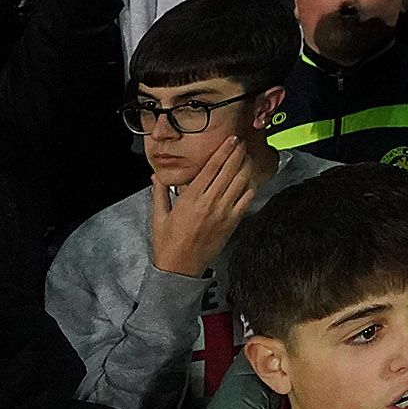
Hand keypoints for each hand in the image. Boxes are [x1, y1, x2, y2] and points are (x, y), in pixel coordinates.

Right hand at [147, 134, 260, 278]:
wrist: (180, 268)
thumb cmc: (168, 243)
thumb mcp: (159, 217)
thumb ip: (160, 193)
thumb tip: (156, 176)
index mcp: (190, 199)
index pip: (211, 168)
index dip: (223, 151)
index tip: (230, 140)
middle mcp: (209, 203)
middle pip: (229, 171)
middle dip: (238, 153)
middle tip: (242, 142)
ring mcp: (224, 212)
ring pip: (241, 182)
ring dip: (246, 166)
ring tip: (248, 155)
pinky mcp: (233, 222)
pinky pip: (246, 199)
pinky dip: (250, 186)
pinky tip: (251, 178)